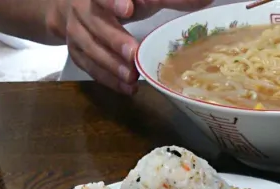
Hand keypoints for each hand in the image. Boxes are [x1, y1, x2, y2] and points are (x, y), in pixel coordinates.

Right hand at [47, 0, 212, 93]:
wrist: (72, 6)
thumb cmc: (118, 1)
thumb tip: (207, 0)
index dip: (113, 1)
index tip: (128, 8)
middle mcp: (83, 9)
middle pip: (96, 24)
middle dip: (114, 39)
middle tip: (133, 54)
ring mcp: (75, 31)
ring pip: (89, 47)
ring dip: (110, 64)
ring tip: (131, 77)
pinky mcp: (76, 51)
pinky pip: (88, 67)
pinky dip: (107, 79)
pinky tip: (127, 89)